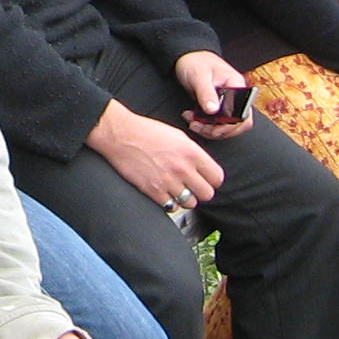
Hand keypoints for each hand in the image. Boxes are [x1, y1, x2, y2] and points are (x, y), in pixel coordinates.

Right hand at [88, 100, 221, 213]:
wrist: (121, 135)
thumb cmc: (146, 131)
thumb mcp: (178, 136)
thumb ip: (193, 153)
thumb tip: (203, 167)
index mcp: (192, 153)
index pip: (217, 177)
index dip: (212, 180)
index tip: (206, 180)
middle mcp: (183, 169)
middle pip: (207, 194)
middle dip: (200, 191)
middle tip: (192, 187)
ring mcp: (168, 182)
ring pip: (191, 203)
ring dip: (185, 198)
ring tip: (177, 190)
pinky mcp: (154, 191)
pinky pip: (172, 207)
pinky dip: (169, 203)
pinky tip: (164, 193)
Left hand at [174, 50, 251, 139]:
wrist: (186, 57)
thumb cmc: (195, 62)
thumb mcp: (199, 76)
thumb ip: (206, 93)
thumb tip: (213, 111)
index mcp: (236, 86)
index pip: (244, 114)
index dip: (230, 126)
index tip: (213, 128)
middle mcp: (235, 96)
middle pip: (237, 124)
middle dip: (217, 131)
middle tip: (198, 127)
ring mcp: (227, 103)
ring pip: (226, 126)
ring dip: (208, 130)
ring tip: (192, 123)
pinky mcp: (217, 107)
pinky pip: (216, 123)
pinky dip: (204, 126)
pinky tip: (192, 119)